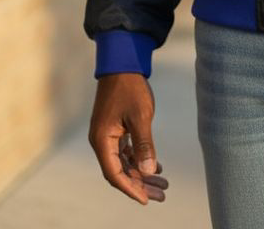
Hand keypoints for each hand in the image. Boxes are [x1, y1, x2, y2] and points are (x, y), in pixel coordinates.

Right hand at [88, 72, 168, 204]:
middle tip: (162, 195)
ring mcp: (107, 135)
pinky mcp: (114, 129)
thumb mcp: (140, 117)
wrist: (122, 63)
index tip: (147, 200)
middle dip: (141, 185)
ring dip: (142, 173)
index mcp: (102, 141)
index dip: (131, 189)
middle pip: (120, 172)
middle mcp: (101, 141)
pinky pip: (126, 151)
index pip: (115, 175)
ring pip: (124, 163)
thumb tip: (149, 171)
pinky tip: (156, 166)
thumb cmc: (130, 88)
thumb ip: (144, 145)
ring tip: (163, 184)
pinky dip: (139, 159)